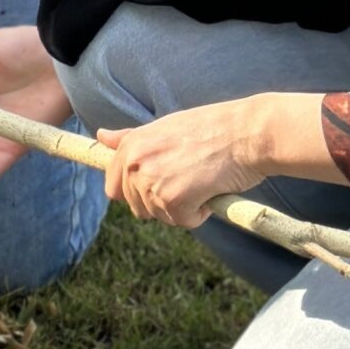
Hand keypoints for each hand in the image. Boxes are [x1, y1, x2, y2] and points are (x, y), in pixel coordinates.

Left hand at [95, 100, 268, 228]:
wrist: (248, 133)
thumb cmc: (213, 128)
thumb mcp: (165, 127)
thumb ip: (131, 138)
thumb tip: (101, 136)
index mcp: (130, 145)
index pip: (113, 186)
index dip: (137, 191)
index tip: (161, 184)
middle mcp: (134, 163)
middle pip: (136, 207)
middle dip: (161, 201)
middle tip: (189, 178)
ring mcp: (151, 182)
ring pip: (159, 216)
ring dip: (182, 207)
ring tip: (201, 179)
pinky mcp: (172, 201)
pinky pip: (182, 221)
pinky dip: (199, 213)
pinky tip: (211, 189)